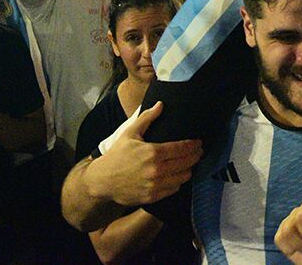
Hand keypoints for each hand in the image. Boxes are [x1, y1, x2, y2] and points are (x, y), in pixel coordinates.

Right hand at [82, 102, 201, 206]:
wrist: (102, 180)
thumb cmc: (117, 155)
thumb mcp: (130, 133)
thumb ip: (147, 118)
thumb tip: (161, 104)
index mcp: (153, 152)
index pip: (182, 148)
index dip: (194, 145)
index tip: (199, 142)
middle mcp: (156, 170)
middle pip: (186, 163)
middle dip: (196, 156)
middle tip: (199, 151)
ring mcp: (155, 185)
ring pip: (183, 177)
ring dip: (189, 169)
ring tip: (190, 163)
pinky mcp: (152, 197)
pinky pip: (174, 189)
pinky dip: (178, 182)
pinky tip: (178, 175)